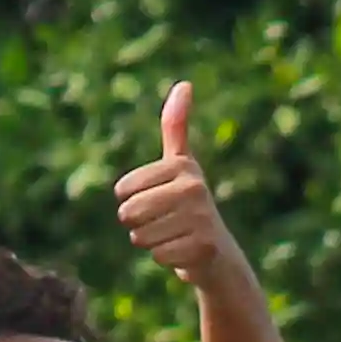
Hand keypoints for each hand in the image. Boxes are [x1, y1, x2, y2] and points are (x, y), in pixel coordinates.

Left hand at [111, 82, 248, 290]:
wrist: (217, 250)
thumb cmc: (189, 202)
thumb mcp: (181, 163)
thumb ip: (176, 126)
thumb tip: (185, 83)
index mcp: (182, 166)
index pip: (123, 189)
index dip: (131, 200)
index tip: (158, 199)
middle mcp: (194, 188)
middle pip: (129, 213)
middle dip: (138, 224)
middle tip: (164, 221)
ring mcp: (200, 218)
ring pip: (140, 236)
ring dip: (151, 241)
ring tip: (174, 235)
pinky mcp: (202, 247)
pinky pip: (157, 256)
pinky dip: (164, 258)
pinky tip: (182, 252)